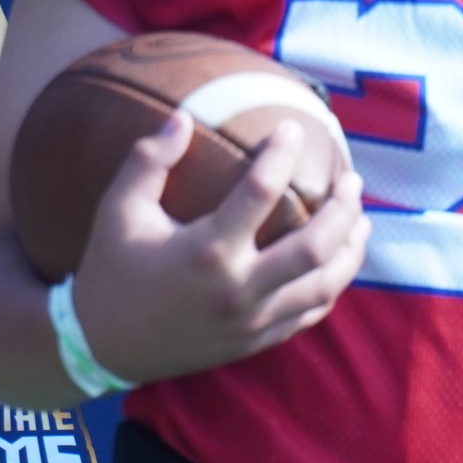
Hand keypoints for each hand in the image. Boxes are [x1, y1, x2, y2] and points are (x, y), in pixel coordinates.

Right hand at [68, 112, 369, 386]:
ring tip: (360, 217)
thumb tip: (184, 116)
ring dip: (350, 249)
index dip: (281, 153)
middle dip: (342, 208)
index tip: (293, 128)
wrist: (102, 346)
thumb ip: (149, 161)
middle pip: (315, 245)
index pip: (261, 192)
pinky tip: (336, 261)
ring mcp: (251, 322)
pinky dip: (330, 285)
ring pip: (323, 285)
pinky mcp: (254, 342)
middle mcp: (237, 290)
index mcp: (206, 251)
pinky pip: (309, 314)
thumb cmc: (111, 270)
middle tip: (351, 178)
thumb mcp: (118, 211)